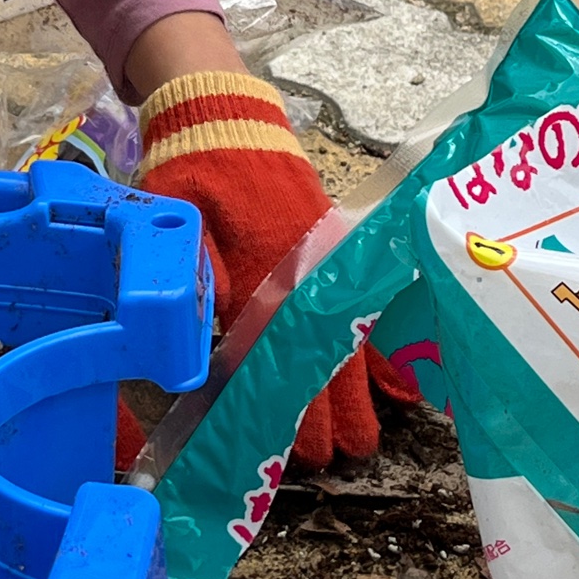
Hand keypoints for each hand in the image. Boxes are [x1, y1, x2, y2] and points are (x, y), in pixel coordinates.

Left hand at [134, 69, 414, 465]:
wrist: (224, 118)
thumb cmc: (195, 173)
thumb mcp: (180, 221)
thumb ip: (200, 278)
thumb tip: (207, 343)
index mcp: (262, 273)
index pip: (284, 358)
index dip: (292, 409)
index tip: (300, 453)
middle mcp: (302, 276)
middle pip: (323, 358)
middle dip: (330, 415)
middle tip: (338, 460)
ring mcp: (323, 264)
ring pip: (348, 339)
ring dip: (357, 391)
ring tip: (364, 439)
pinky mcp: (331, 252)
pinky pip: (363, 307)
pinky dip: (379, 346)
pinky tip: (398, 383)